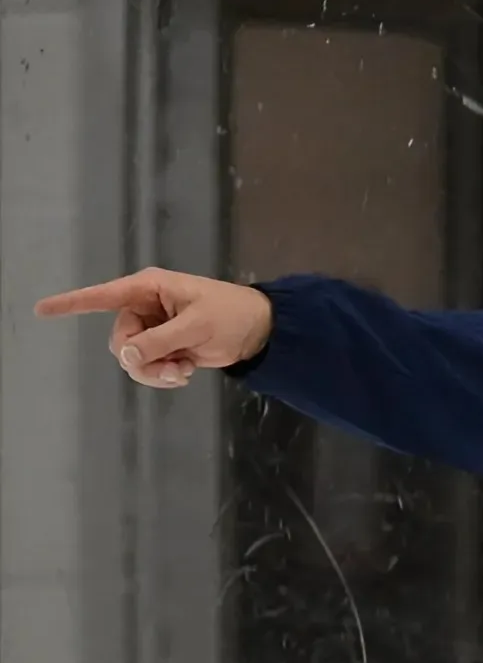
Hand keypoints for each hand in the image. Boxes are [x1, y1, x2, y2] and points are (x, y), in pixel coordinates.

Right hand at [36, 268, 273, 387]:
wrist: (260, 330)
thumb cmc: (231, 315)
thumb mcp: (197, 327)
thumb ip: (160, 341)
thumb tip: (126, 356)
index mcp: (149, 288)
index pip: (102, 296)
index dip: (71, 303)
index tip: (41, 310)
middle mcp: (145, 307)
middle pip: (119, 340)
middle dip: (140, 359)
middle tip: (172, 368)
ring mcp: (154, 328)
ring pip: (132, 358)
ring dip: (154, 371)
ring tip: (182, 371)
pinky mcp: (164, 346)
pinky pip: (148, 365)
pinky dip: (164, 374)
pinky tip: (186, 371)